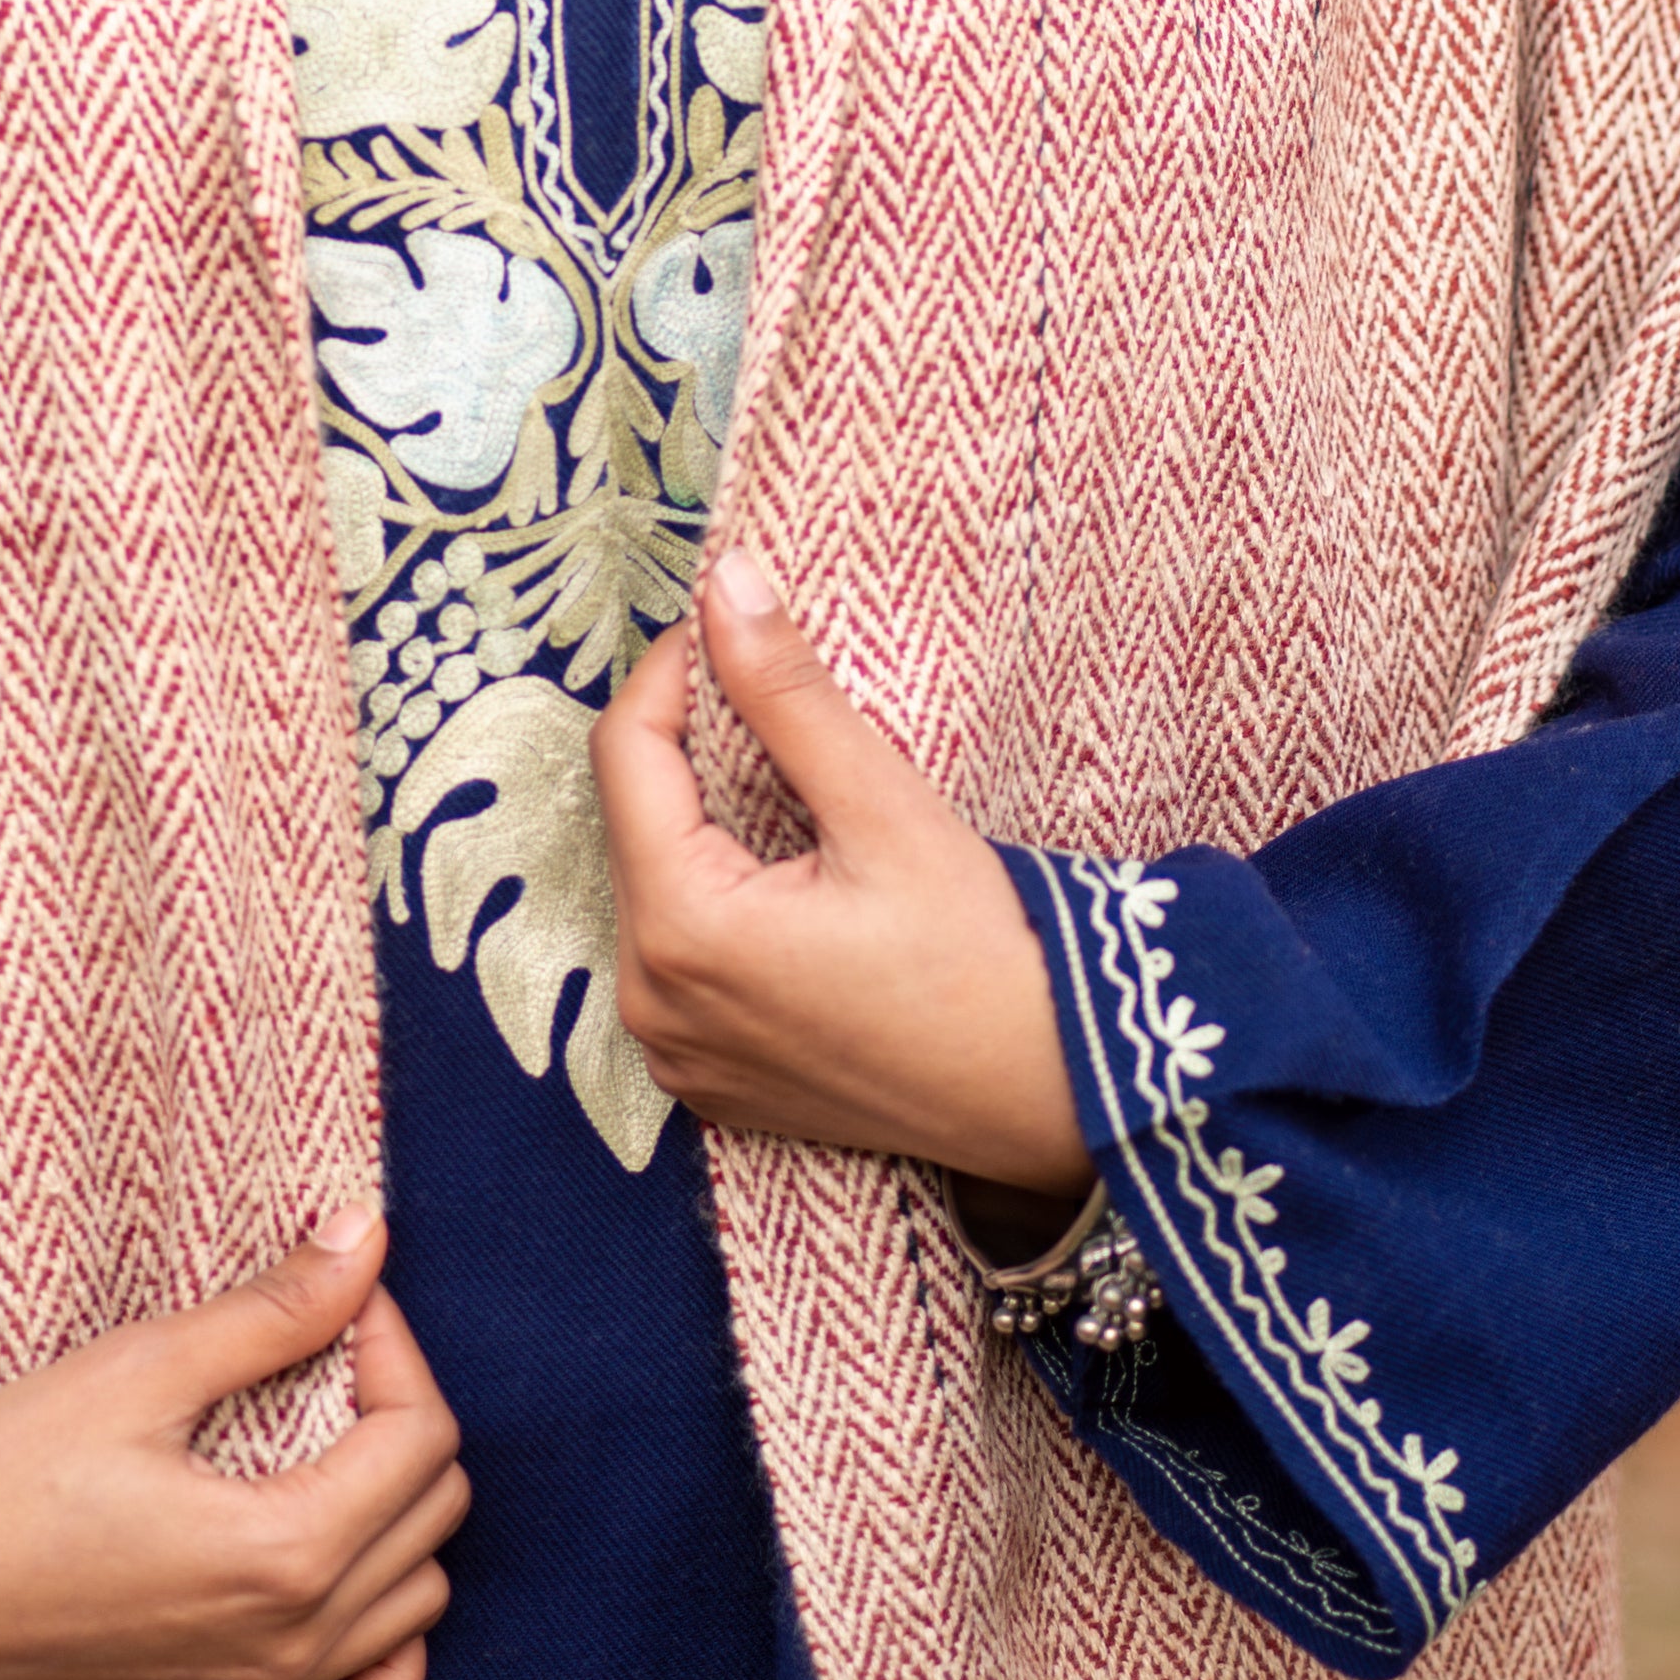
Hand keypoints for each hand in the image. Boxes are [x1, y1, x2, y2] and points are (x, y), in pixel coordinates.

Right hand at [0, 1207, 466, 1679]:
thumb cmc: (2, 1467)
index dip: (392, 1348)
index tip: (335, 1306)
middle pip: (432, 1516)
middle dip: (400, 1418)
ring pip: (414, 1608)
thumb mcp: (143, 1367)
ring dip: (398, 1520)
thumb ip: (273, 1310)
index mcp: (284, 1551)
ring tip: (324, 1453)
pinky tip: (347, 1589)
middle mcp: (292, 1642)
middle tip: (325, 1361)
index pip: (420, 1436)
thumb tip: (368, 1235)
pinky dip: (384, 1651)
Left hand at [594, 547, 1090, 1199]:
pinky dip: (716, 905)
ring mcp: (675, 1053)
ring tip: (794, 793)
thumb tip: (727, 581)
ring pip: (653, 888)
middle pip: (634, 824)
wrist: (1054, 1098)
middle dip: (691, 749)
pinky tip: (793, 884)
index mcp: (681, 930)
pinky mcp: (707, 1079)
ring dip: (703, 826)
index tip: (733, 628)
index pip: (626, 753)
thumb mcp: (885, 808)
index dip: (674, 670)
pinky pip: (679, 961)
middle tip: (775, 702)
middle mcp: (653, 1004)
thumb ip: (789, 692)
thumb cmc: (986, 959)